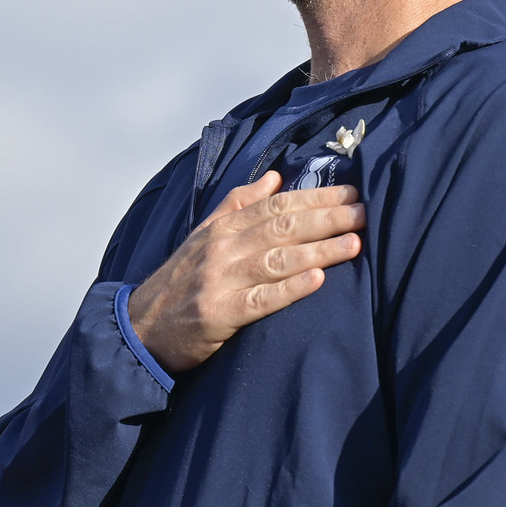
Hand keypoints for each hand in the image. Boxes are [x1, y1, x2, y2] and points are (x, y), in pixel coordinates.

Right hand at [126, 170, 364, 373]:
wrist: (140, 328)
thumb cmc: (178, 282)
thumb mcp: (203, 236)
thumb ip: (238, 204)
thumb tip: (275, 177)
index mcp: (222, 228)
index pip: (276, 205)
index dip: (316, 197)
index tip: (351, 192)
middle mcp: (222, 249)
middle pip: (282, 227)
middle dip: (327, 218)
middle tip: (365, 212)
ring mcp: (220, 281)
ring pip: (277, 259)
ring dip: (320, 250)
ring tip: (354, 243)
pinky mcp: (219, 314)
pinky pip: (261, 300)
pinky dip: (291, 288)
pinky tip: (318, 280)